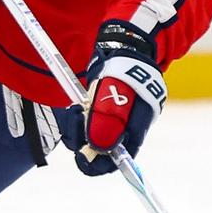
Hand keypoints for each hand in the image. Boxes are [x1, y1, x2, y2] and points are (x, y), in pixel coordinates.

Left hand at [56, 20, 166, 175]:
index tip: (81, 156)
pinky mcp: (102, 112)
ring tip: (76, 110)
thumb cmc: (124, 68)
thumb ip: (107, 120)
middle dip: (83, 141)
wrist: (125, 48)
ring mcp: (114, 121)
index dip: (99, 164)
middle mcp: (125, 130)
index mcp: (136, 131)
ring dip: (78, 129)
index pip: (119, 162)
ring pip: (90, 138)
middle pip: (101, 152)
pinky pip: (87, 125)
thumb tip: (99, 150)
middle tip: (75, 120)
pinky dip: (78, 120)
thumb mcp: (114, 93)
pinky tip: (77, 108)